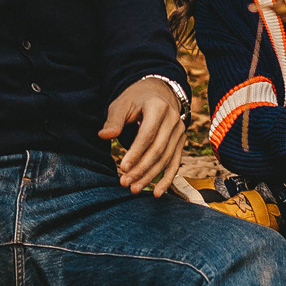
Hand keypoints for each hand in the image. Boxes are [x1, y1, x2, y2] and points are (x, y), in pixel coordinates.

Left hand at [100, 79, 186, 196]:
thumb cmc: (136, 99)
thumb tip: (104, 135)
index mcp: (158, 107)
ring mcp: (179, 131)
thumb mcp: (122, 103)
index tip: (122, 168)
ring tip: (134, 188)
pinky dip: (167, 179)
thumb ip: (114, 120)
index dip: (135, 153)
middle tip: (125, 183)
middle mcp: (173, 119)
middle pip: (158, 150)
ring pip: (166, 159)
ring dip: (150, 176)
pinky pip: (175, 163)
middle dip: (141, 169)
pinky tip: (156, 193)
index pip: (148, 135)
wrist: (157, 93)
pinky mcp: (180, 142)